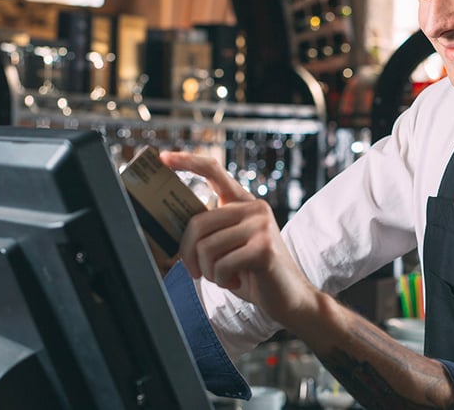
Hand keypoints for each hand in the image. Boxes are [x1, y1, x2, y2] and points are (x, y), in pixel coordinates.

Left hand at [159, 151, 319, 324]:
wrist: (289, 297)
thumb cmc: (253, 273)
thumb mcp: (229, 245)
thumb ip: (211, 230)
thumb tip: (172, 227)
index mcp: (243, 203)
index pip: (214, 171)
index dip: (187, 161)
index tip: (164, 157)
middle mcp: (254, 208)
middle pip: (196, 223)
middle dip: (188, 255)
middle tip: (197, 272)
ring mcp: (261, 225)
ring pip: (206, 248)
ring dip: (208, 272)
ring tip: (226, 277)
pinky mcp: (263, 247)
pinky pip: (221, 265)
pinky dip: (222, 281)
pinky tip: (237, 281)